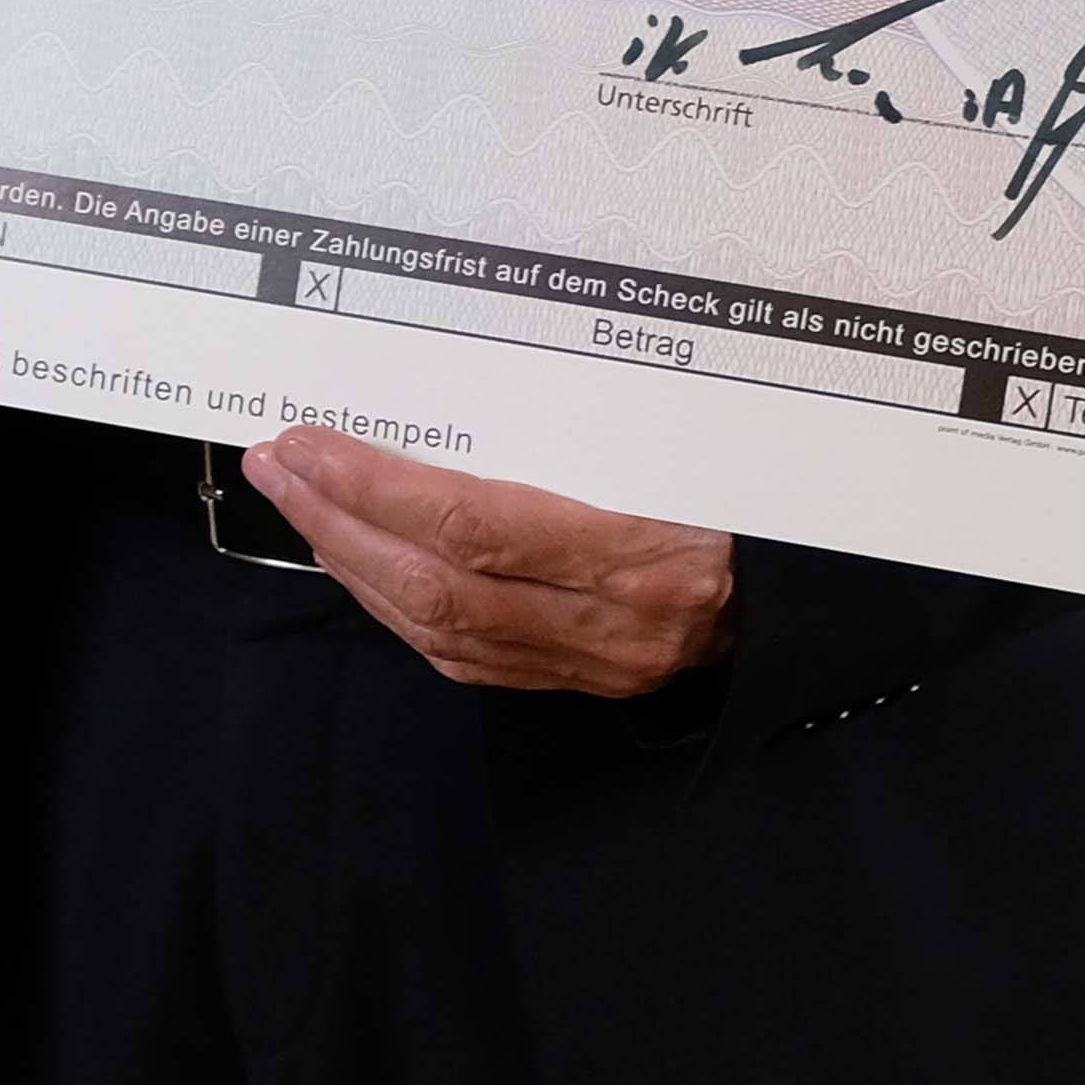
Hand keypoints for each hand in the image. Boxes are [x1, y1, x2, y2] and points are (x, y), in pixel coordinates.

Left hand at [244, 425, 735, 697]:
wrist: (804, 591)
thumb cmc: (742, 493)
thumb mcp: (676, 444)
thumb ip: (571, 434)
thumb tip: (438, 398)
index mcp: (641, 548)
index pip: (473, 525)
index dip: (374, 486)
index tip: (309, 442)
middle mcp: (611, 621)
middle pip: (436, 585)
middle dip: (338, 523)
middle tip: (279, 467)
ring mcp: (594, 664)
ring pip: (439, 629)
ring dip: (355, 565)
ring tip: (302, 505)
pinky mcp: (580, 685)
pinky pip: (465, 658)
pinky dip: (398, 608)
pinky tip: (362, 565)